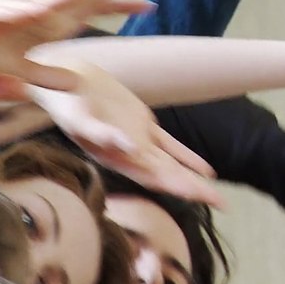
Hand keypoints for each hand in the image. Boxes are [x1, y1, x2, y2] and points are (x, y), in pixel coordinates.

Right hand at [28, 62, 222, 206]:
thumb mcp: (79, 116)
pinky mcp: (142, 124)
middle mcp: (126, 155)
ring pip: (170, 164)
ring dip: (192, 179)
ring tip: (218, 199)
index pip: (148, 175)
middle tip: (221, 204)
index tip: (195, 194)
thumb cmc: (65, 100)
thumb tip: (130, 147)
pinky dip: (187, 157)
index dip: (172, 184)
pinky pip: (169, 144)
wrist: (63, 79)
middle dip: (191, 189)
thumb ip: (101, 133)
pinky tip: (207, 171)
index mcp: (112, 156)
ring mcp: (137, 140)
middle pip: (164, 175)